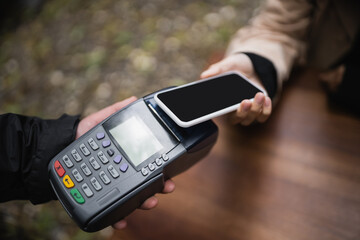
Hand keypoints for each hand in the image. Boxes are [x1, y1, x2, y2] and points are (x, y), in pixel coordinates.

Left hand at [76, 96, 175, 229]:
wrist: (56, 150)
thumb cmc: (79, 136)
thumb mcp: (98, 122)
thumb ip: (114, 112)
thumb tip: (132, 99)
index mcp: (124, 158)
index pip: (146, 165)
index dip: (161, 170)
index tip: (169, 174)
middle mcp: (121, 174)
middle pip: (144, 184)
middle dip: (158, 188)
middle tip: (166, 187)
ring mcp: (110, 187)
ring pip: (131, 198)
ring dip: (143, 203)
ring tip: (148, 203)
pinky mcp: (97, 197)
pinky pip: (109, 210)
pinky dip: (117, 218)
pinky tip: (121, 221)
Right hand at [200, 53, 271, 125]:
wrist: (253, 66)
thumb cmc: (236, 66)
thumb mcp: (228, 64)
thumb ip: (217, 69)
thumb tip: (204, 75)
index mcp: (222, 101)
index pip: (218, 112)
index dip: (220, 113)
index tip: (225, 106)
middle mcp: (233, 109)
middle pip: (236, 119)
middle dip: (241, 113)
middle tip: (245, 101)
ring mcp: (247, 111)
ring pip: (250, 119)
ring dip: (255, 109)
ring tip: (259, 94)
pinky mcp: (260, 109)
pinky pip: (263, 116)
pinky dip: (265, 110)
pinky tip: (265, 99)